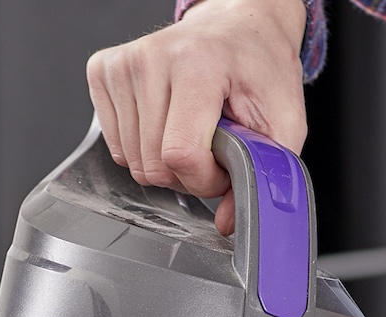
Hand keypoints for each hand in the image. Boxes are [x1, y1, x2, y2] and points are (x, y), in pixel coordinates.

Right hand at [85, 0, 307, 234]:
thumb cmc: (258, 67)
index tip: (224, 163)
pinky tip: (164, 121)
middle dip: (185, 173)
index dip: (204, 178)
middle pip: (152, 165)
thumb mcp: (282, 121)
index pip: (180, 155)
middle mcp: (153, 58)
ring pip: (131, 162)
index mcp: (198, 63)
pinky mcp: (103, 71)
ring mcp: (123, 65)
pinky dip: (141, 148)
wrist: (237, 26)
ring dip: (163, 163)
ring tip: (189, 132)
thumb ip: (263, 174)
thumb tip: (226, 222)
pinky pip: (115, 146)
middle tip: (210, 147)